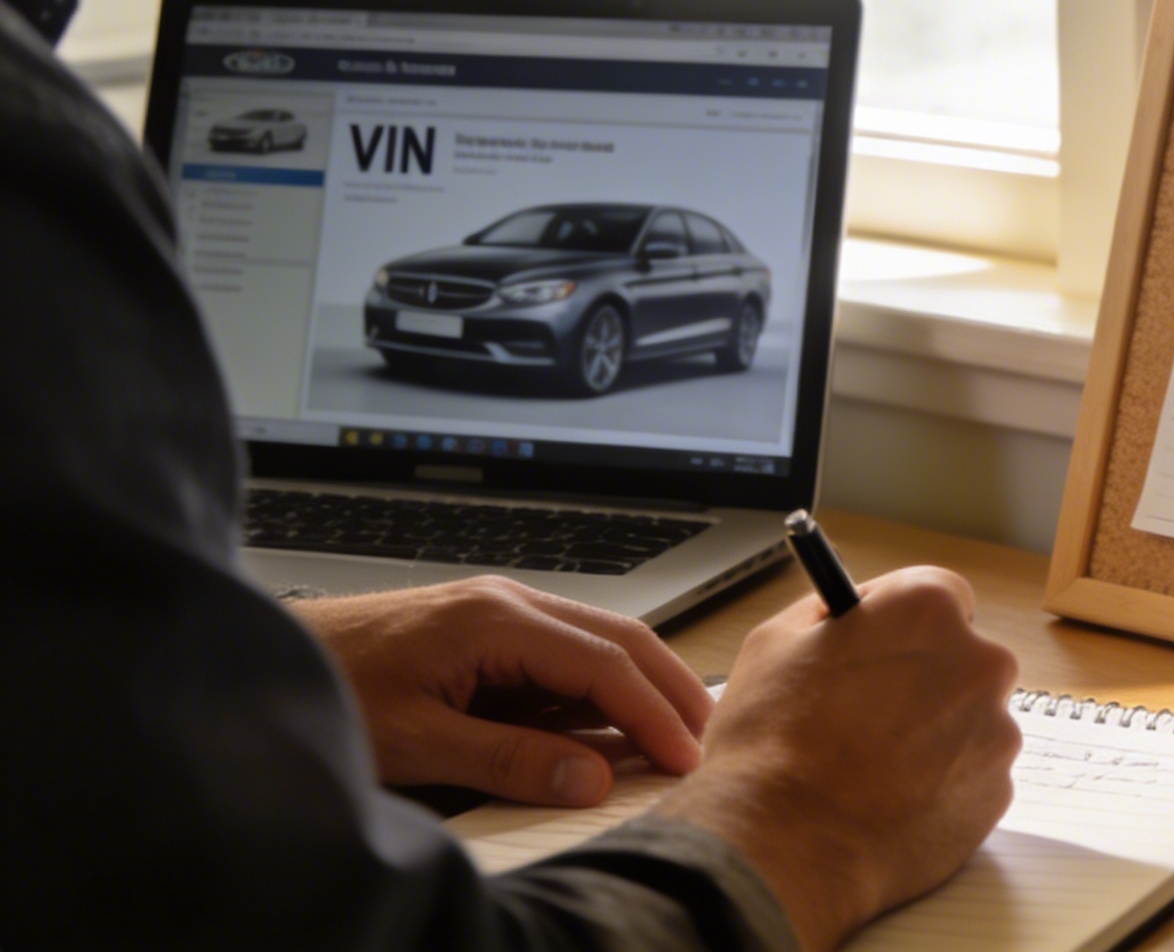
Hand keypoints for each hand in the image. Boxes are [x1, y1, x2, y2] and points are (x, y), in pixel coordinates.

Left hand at [290, 575, 712, 804]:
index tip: (685, 758)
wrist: (257, 663)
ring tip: (675, 735)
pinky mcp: (479, 638)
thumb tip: (591, 776)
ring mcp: (493, 616)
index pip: (604, 663)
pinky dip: (596, 693)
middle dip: (669, 688)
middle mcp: (504, 604)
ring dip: (638, 688)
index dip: (653, 713)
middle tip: (708, 738)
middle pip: (617, 639)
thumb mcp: (413, 742)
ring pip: (593, 645)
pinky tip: (610, 729)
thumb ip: (506, 760)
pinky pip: (558, 661)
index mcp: (494, 619)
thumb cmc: (322, 689)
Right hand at [656, 567, 1018, 951]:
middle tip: (873, 714)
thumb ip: (829, 614)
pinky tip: (892, 801)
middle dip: (925, 681)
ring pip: (970, 720)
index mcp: (927, 611)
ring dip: (935, 736)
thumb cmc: (772, 745)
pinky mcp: (997, 791)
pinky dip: (943, 785)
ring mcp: (995, 729)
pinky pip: (973, 775)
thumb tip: (851, 612)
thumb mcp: (775, 644)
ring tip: (872, 769)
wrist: (788, 847)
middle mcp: (978, 662)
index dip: (905, 622)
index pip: (941, 594)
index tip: (885, 645)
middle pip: (962, 658)